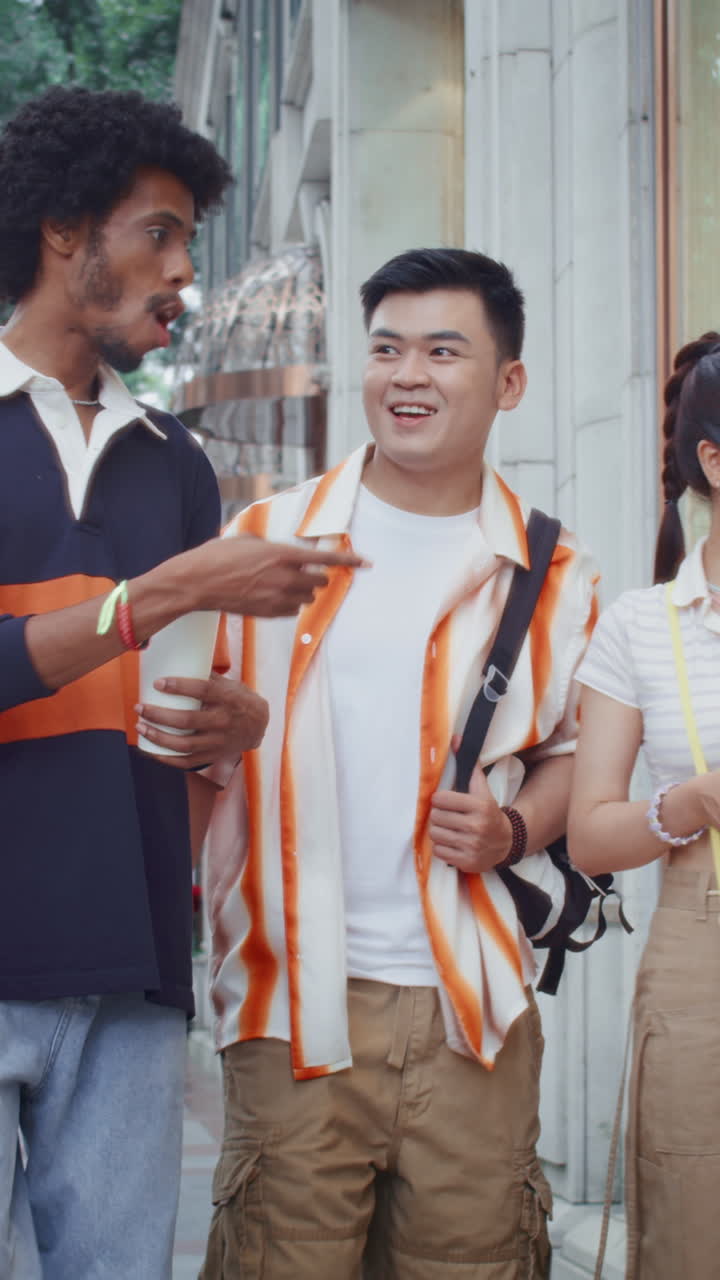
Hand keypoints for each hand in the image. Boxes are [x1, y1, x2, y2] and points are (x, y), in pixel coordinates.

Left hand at [135, 673, 268, 769]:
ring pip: (184, 745)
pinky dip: (168, 759)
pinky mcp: (214, 756)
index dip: (179, 687)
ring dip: (158, 737)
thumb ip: (206, 676)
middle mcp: (224, 721)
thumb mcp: (229, 684)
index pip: (202, 691)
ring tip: (140, 726)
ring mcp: (218, 742)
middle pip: (187, 720)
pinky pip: (188, 762)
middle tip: (140, 707)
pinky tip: (152, 751)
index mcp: (228, 698)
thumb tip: (177, 660)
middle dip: (158, 714)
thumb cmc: (238, 699)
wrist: (259, 725)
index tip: (158, 683)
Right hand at [175, 534, 366, 617]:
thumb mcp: (249, 540)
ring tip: (282, 584)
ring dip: (303, 591)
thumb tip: (285, 553)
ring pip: (307, 598)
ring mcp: (277, 598)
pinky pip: (292, 611)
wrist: (198, 582)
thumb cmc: (219, 556)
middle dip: (316, 576)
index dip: (349, 560)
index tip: (367, 563)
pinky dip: (290, 604)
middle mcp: (285, 577)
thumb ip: (274, 547)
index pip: (326, 558)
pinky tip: (273, 596)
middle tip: (302, 572)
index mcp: (282, 554)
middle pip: (320, 582)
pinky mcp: (268, 613)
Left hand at [430, 738, 512, 873]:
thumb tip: (456, 739)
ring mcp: (471, 846)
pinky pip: (439, 852)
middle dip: (439, 816)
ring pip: (435, 834)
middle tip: (447, 817)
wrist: (506, 842)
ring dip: (439, 832)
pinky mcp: (467, 861)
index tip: (446, 802)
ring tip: (450, 829)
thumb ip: (469, 766)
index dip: (440, 800)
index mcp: (479, 806)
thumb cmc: (488, 811)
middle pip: (435, 818)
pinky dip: (442, 847)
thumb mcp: (482, 789)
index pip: (440, 799)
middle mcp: (476, 826)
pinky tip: (453, 842)